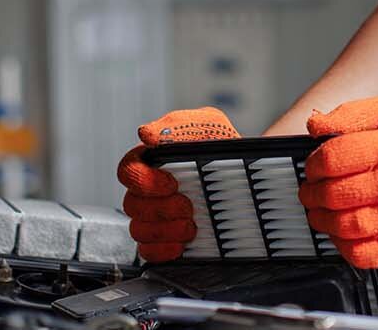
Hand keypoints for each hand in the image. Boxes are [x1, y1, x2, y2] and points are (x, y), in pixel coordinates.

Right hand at [115, 106, 239, 261]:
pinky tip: (182, 243)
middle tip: (188, 206)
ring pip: (138, 229)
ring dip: (164, 230)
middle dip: (161, 208)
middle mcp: (149, 189)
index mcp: (152, 160)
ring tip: (191, 226)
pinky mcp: (165, 239)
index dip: (143, 180)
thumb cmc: (224, 146)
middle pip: (131, 204)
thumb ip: (178, 125)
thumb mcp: (208, 125)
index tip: (172, 182)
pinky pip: (147, 251)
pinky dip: (162, 250)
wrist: (251, 175)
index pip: (127, 171)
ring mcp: (155, 216)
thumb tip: (146, 134)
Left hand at [299, 95, 377, 268]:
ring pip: (342, 225)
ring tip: (323, 212)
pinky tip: (344, 232)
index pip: (331, 158)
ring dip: (323, 220)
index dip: (313, 165)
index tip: (313, 169)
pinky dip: (342, 245)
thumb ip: (350, 114)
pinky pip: (359, 254)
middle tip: (312, 193)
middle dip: (312, 195)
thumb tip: (315, 124)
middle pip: (332, 194)